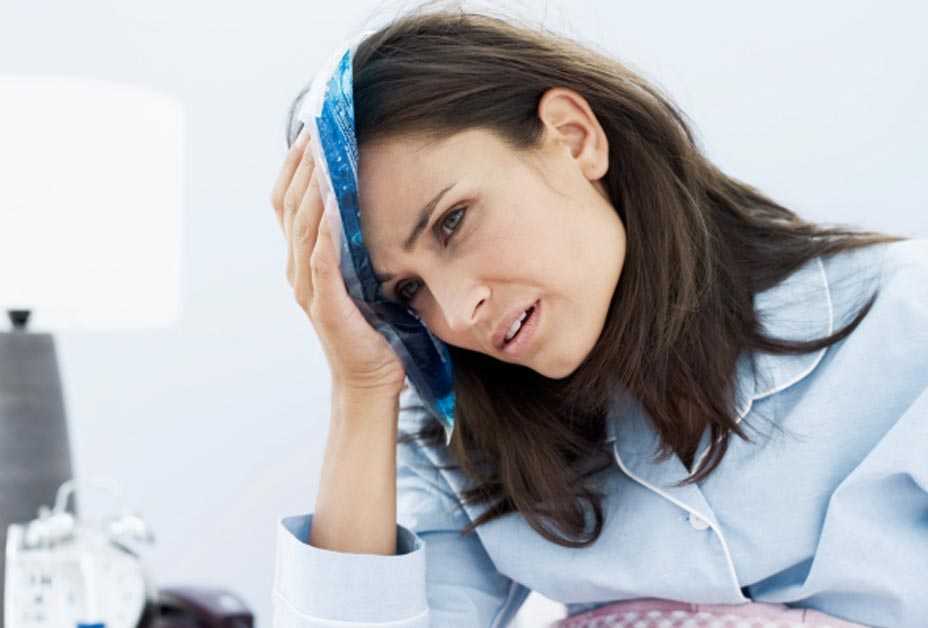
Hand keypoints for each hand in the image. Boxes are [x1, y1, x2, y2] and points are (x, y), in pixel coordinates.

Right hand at [270, 126, 406, 395]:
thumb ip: (352, 245)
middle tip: (316, 127)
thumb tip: (364, 204)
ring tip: (323, 152)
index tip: (312, 130)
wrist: (368, 379)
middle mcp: (297, 269)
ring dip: (310, 186)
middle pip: (289, 204)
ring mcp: (308, 287)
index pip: (289, 202)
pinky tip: (331, 203)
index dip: (296, 165)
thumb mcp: (359, 277)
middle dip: (302, 163)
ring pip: (300, 225)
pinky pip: (320, 260)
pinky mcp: (325, 305)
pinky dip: (323, 230)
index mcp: (303, 260)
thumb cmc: (370, 329)